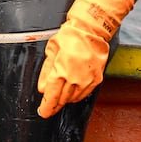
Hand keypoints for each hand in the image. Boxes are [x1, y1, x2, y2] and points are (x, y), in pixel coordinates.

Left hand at [36, 0, 134, 117]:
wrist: (91, 29)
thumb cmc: (70, 36)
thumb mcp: (52, 51)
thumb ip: (46, 72)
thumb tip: (43, 89)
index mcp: (62, 71)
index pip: (52, 97)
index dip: (47, 107)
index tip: (43, 112)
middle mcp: (75, 79)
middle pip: (62, 100)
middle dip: (55, 103)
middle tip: (50, 103)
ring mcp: (87, 80)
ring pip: (74, 99)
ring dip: (65, 98)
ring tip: (61, 93)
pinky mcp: (97, 79)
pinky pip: (85, 94)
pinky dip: (77, 94)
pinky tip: (72, 89)